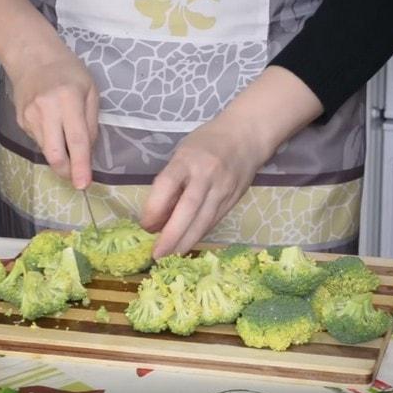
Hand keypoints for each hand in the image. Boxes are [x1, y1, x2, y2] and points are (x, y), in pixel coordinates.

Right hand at [11, 52, 98, 188]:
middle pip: (54, 153)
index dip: (80, 165)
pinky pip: (40, 142)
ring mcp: (30, 117)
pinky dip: (51, 143)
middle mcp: (46, 110)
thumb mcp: (91, 91)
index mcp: (68, 100)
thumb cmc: (68, 72)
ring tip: (69, 148)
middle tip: (77, 178)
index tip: (83, 183)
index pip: (76, 140)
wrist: (32, 57)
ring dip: (60, 158)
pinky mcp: (21, 121)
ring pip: (46, 151)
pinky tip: (55, 129)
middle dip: (67, 171)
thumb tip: (88, 153)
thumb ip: (91, 123)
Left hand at [141, 66, 322, 256]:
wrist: (246, 136)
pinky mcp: (234, 199)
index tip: (145, 226)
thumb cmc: (207, 143)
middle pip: (188, 209)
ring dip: (186, 241)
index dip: (155, 208)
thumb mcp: (182, 154)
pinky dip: (199, 234)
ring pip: (204, 221)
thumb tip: (156, 219)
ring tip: (171, 256)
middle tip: (157, 255)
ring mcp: (223, 188)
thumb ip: (170, 183)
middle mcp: (206, 174)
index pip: (168, 185)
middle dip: (171, 236)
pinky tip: (188, 244)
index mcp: (187, 159)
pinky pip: (214, 220)